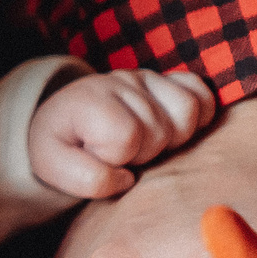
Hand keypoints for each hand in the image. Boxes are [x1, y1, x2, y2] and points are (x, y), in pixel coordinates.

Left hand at [28, 68, 216, 198]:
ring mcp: (146, 78)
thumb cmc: (62, 147)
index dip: (118, 158)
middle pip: (161, 130)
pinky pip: (201, 94)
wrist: (63, 121)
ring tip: (145, 144)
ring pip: (188, 110)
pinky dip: (199, 116)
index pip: (128, 136)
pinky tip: (173, 130)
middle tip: (122, 154)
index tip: (100, 157)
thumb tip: (128, 179)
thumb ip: (87, 179)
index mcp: (90, 101)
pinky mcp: (165, 81)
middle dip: (144, 154)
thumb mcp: (55, 168)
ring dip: (173, 138)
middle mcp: (120, 81)